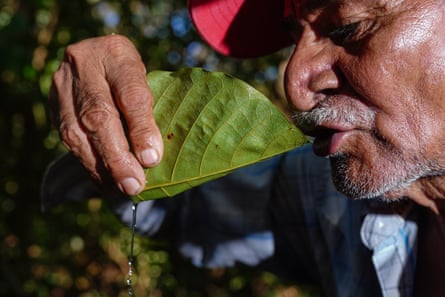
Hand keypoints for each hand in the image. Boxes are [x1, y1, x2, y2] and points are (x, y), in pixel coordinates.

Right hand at [49, 34, 162, 195]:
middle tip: (133, 184)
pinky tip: (104, 180)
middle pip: (97, 115)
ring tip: (120, 188)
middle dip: (116, 156)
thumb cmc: (133, 76)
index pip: (130, 93)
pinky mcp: (53, 103)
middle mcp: (83, 63)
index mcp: (116, 53)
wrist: (98, 58)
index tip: (151, 158)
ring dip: (100, 167)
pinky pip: (67, 139)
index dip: (140, 128)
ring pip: (76, 132)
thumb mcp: (148, 80)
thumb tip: (150, 158)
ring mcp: (62, 83)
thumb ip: (149, 111)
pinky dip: (89, 164)